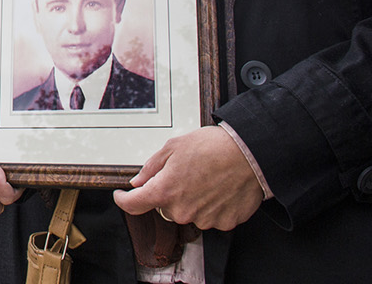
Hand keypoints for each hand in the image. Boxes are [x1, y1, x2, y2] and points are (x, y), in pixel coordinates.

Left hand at [114, 126, 264, 230]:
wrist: (250, 154)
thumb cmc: (212, 147)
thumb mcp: (172, 147)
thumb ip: (151, 168)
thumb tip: (138, 181)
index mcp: (165, 191)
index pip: (134, 205)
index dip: (124, 200)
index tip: (122, 196)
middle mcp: (182, 211)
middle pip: (165, 207)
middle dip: (168, 192)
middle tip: (184, 173)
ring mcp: (204, 219)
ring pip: (188, 212)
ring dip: (191, 200)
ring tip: (206, 178)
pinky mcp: (225, 223)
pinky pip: (211, 217)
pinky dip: (212, 206)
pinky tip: (220, 188)